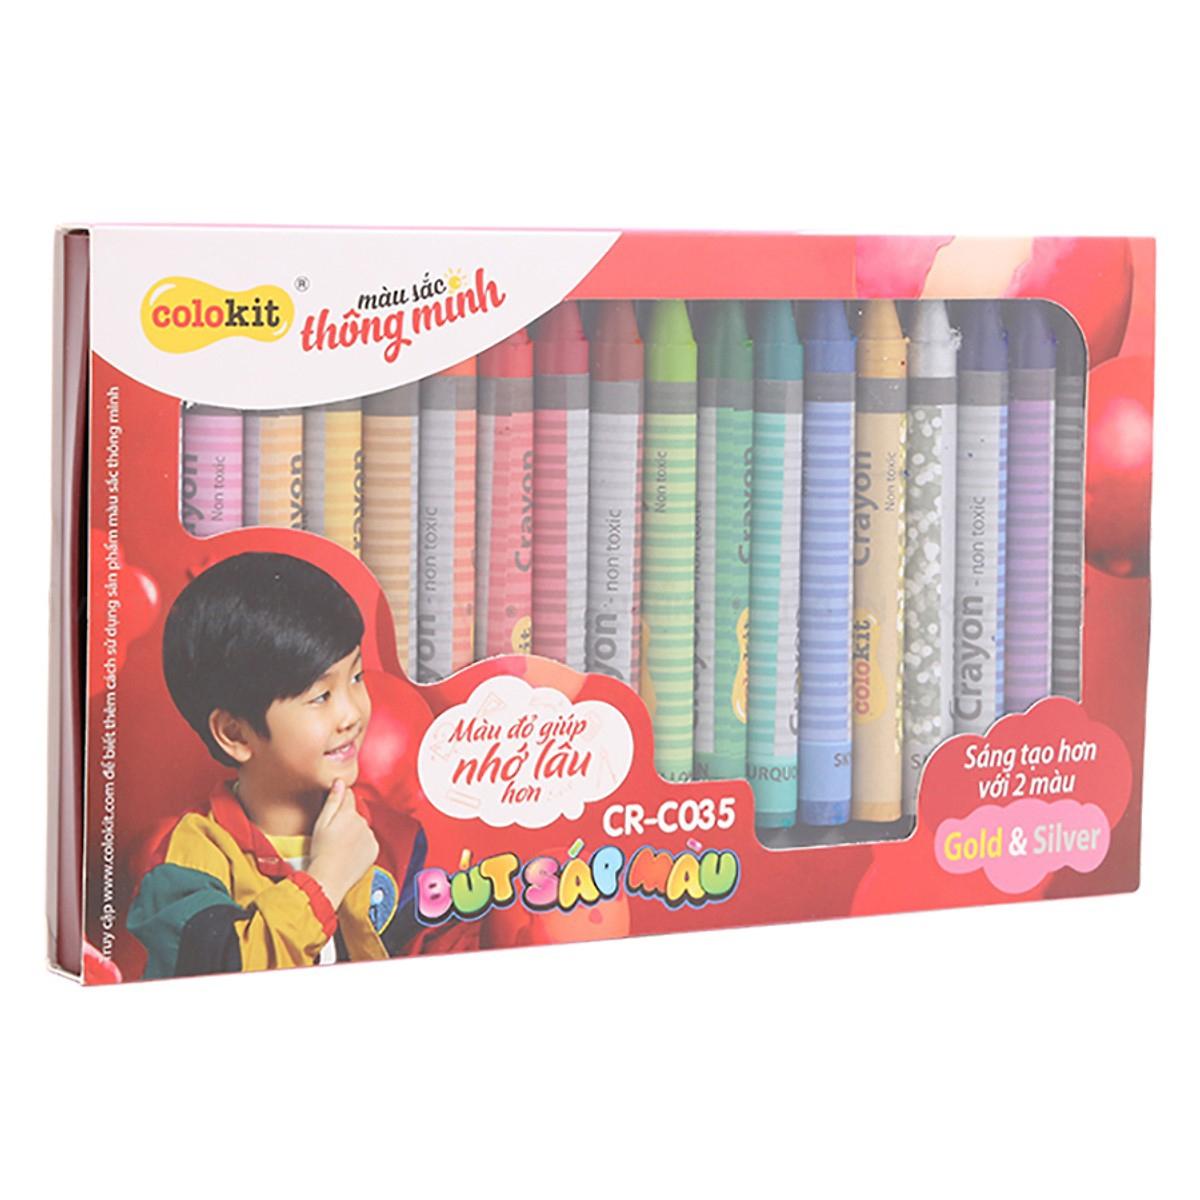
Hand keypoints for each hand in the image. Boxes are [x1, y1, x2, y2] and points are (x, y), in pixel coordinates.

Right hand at [306, 780, 378, 909]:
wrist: (329, 878)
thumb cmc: (321, 852)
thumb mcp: (321, 823)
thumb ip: (332, 801)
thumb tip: (339, 782)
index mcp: (348, 813)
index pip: (349, 795)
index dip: (340, 799)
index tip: (334, 809)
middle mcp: (363, 822)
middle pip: (355, 813)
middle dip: (346, 818)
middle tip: (333, 834)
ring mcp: (370, 836)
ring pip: (362, 827)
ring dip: (354, 832)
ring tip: (340, 846)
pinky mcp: (374, 849)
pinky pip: (368, 841)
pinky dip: (361, 845)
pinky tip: (349, 853)